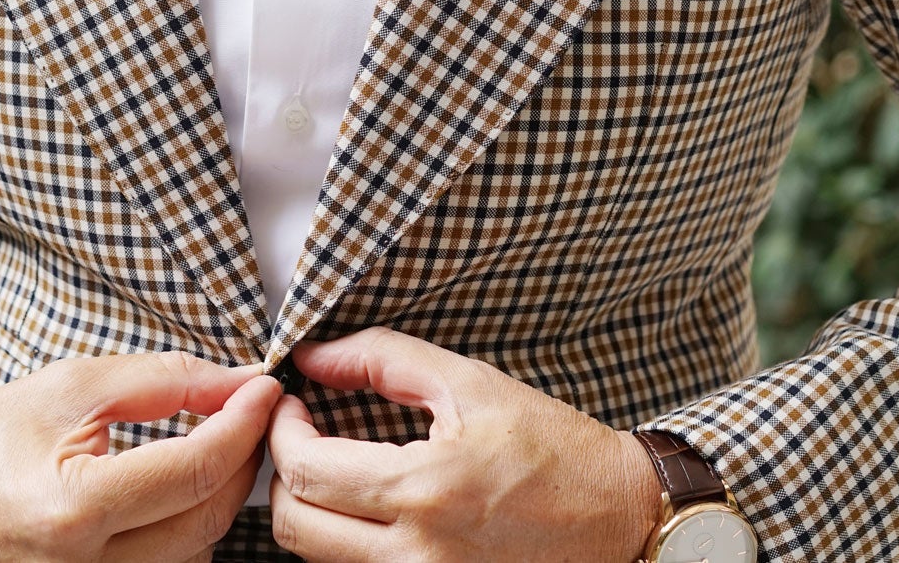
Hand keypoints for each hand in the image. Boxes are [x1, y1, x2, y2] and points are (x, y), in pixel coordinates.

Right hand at [0, 350, 280, 561]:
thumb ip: (162, 381)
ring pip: (199, 552)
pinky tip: (180, 490)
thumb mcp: (71, 387)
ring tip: (212, 445)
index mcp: (74, 509)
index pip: (196, 468)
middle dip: (242, 457)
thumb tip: (237, 380)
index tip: (264, 386)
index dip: (244, 421)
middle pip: (209, 518)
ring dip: (218, 497)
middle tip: (249, 411)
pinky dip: (188, 529)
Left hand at [266, 327, 664, 562]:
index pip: (305, 471)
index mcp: (424, 490)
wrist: (618, 514)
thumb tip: (313, 356)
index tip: (292, 405)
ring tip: (332, 467)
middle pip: (295, 527)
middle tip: (301, 436)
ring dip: (310, 509)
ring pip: (318, 559)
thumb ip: (382, 359)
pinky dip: (342, 541)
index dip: (280, 432)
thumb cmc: (551, 447)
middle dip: (281, 475)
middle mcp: (417, 552)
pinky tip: (364, 505)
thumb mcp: (469, 383)